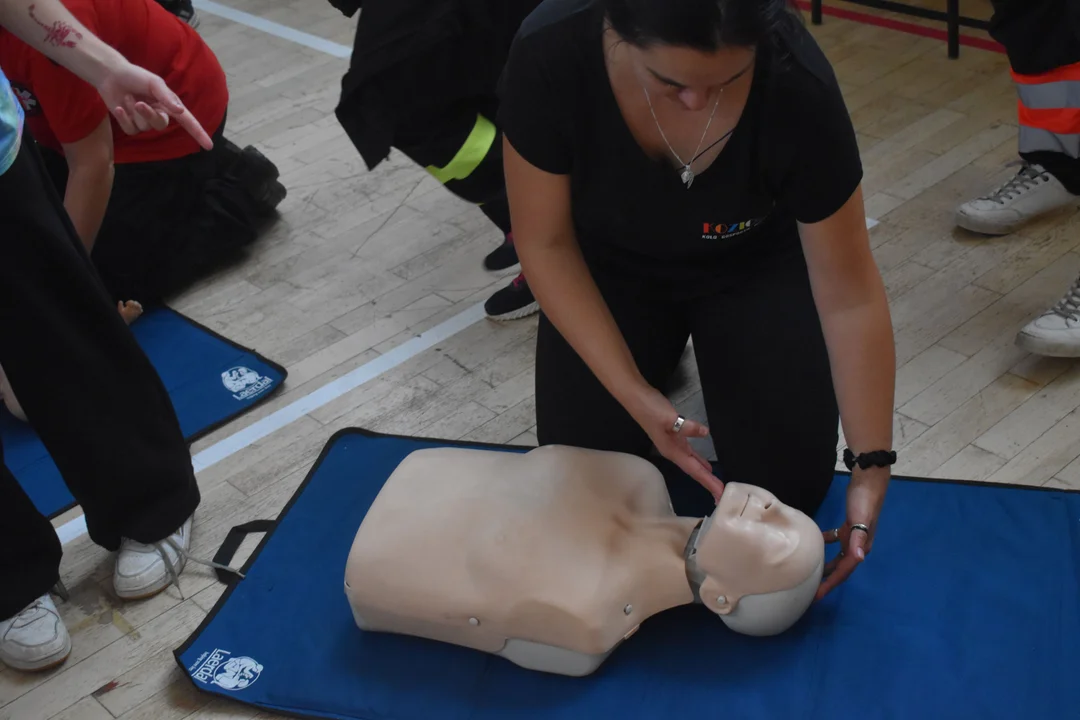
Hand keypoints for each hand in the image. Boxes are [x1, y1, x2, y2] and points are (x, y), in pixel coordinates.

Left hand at [93, 60, 211, 149]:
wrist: (111, 75)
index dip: (198, 133)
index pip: (188, 121)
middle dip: (149, 115)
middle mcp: (159, 114)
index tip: (209, 146)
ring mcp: (144, 121)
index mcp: (169, 105)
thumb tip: (180, 110)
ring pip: (144, 127)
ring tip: (128, 98)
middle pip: (160, 125)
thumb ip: (167, 97)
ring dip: (134, 112)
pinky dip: (124, 118)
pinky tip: (120, 107)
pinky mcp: (130, 124)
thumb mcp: (154, 83)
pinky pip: (131, 129)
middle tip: (139, 102)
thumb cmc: (136, 76)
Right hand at [627, 386, 723, 500]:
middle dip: (707, 482)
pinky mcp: (675, 434)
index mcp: (672, 450)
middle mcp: (673, 451)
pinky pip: (690, 452)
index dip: (708, 482)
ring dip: (704, 473)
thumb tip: (705, 433)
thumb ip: (687, 427)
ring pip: (692, 462)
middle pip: (694, 470)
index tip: (720, 495)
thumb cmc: (649, 408)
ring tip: (716, 483)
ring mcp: (673, 443)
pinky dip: (699, 459)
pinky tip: (705, 463)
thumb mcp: (669, 417)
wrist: (635, 396)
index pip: (694, 470)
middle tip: (722, 496)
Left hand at [815, 467, 888, 599]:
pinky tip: (815, 542)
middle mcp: (857, 545)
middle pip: (840, 568)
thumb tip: (858, 559)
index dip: (830, 584)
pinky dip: (826, 542)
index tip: (817, 597)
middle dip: (827, 581)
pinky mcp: (848, 525)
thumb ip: (859, 539)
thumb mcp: (861, 520)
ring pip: (838, 556)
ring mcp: (853, 535)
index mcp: (860, 547)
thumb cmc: (865, 500)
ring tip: (812, 574)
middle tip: (811, 592)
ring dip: (826, 565)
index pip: (843, 571)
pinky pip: (835, 538)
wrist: (869, 480)